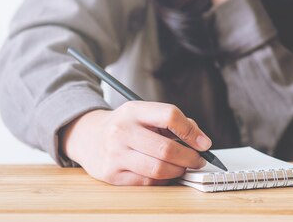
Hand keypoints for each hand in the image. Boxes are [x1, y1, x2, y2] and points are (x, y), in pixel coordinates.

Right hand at [58, 101, 211, 185]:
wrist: (88, 136)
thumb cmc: (124, 125)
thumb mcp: (143, 113)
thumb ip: (172, 121)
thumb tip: (201, 140)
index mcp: (133, 110)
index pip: (169, 116)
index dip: (191, 131)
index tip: (204, 143)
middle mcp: (122, 131)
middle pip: (167, 148)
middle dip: (190, 157)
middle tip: (198, 160)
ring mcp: (115, 154)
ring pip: (158, 169)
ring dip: (178, 170)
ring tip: (182, 167)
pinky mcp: (111, 174)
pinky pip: (147, 182)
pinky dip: (162, 180)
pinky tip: (165, 174)